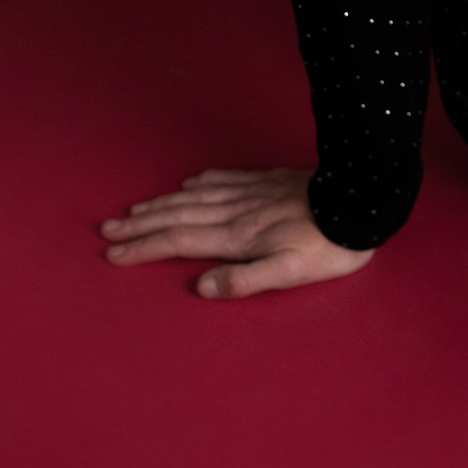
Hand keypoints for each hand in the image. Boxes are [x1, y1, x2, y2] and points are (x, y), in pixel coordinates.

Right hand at [100, 167, 374, 299]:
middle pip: (178, 216)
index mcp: (238, 237)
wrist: (361, 200)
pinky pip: (224, 179)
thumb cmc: (330, 246)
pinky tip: (190, 182)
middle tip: (106, 229)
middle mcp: (238, 212)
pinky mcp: (268, 181)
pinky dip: (200, 182)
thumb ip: (244, 281)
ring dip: (161, 203)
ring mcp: (252, 193)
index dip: (144, 248)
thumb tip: (201, 288)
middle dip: (140, 224)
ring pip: (195, 197)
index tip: (113, 252)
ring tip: (134, 208)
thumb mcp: (291, 274)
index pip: (179, 242)